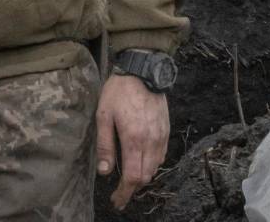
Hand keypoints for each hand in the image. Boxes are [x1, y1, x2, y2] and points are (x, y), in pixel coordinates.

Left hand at [95, 74, 168, 209]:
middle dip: (132, 189)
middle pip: (145, 176)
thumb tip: (104, 172)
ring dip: (142, 177)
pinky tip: (142, 162)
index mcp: (134, 139)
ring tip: (129, 180)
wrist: (143, 70)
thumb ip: (105, 145)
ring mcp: (161, 136)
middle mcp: (151, 141)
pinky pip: (162, 155)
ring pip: (155, 168)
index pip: (132, 177)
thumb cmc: (119, 91)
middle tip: (120, 194)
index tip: (116, 200)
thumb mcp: (103, 115)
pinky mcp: (166, 130)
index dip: (124, 193)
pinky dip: (152, 165)